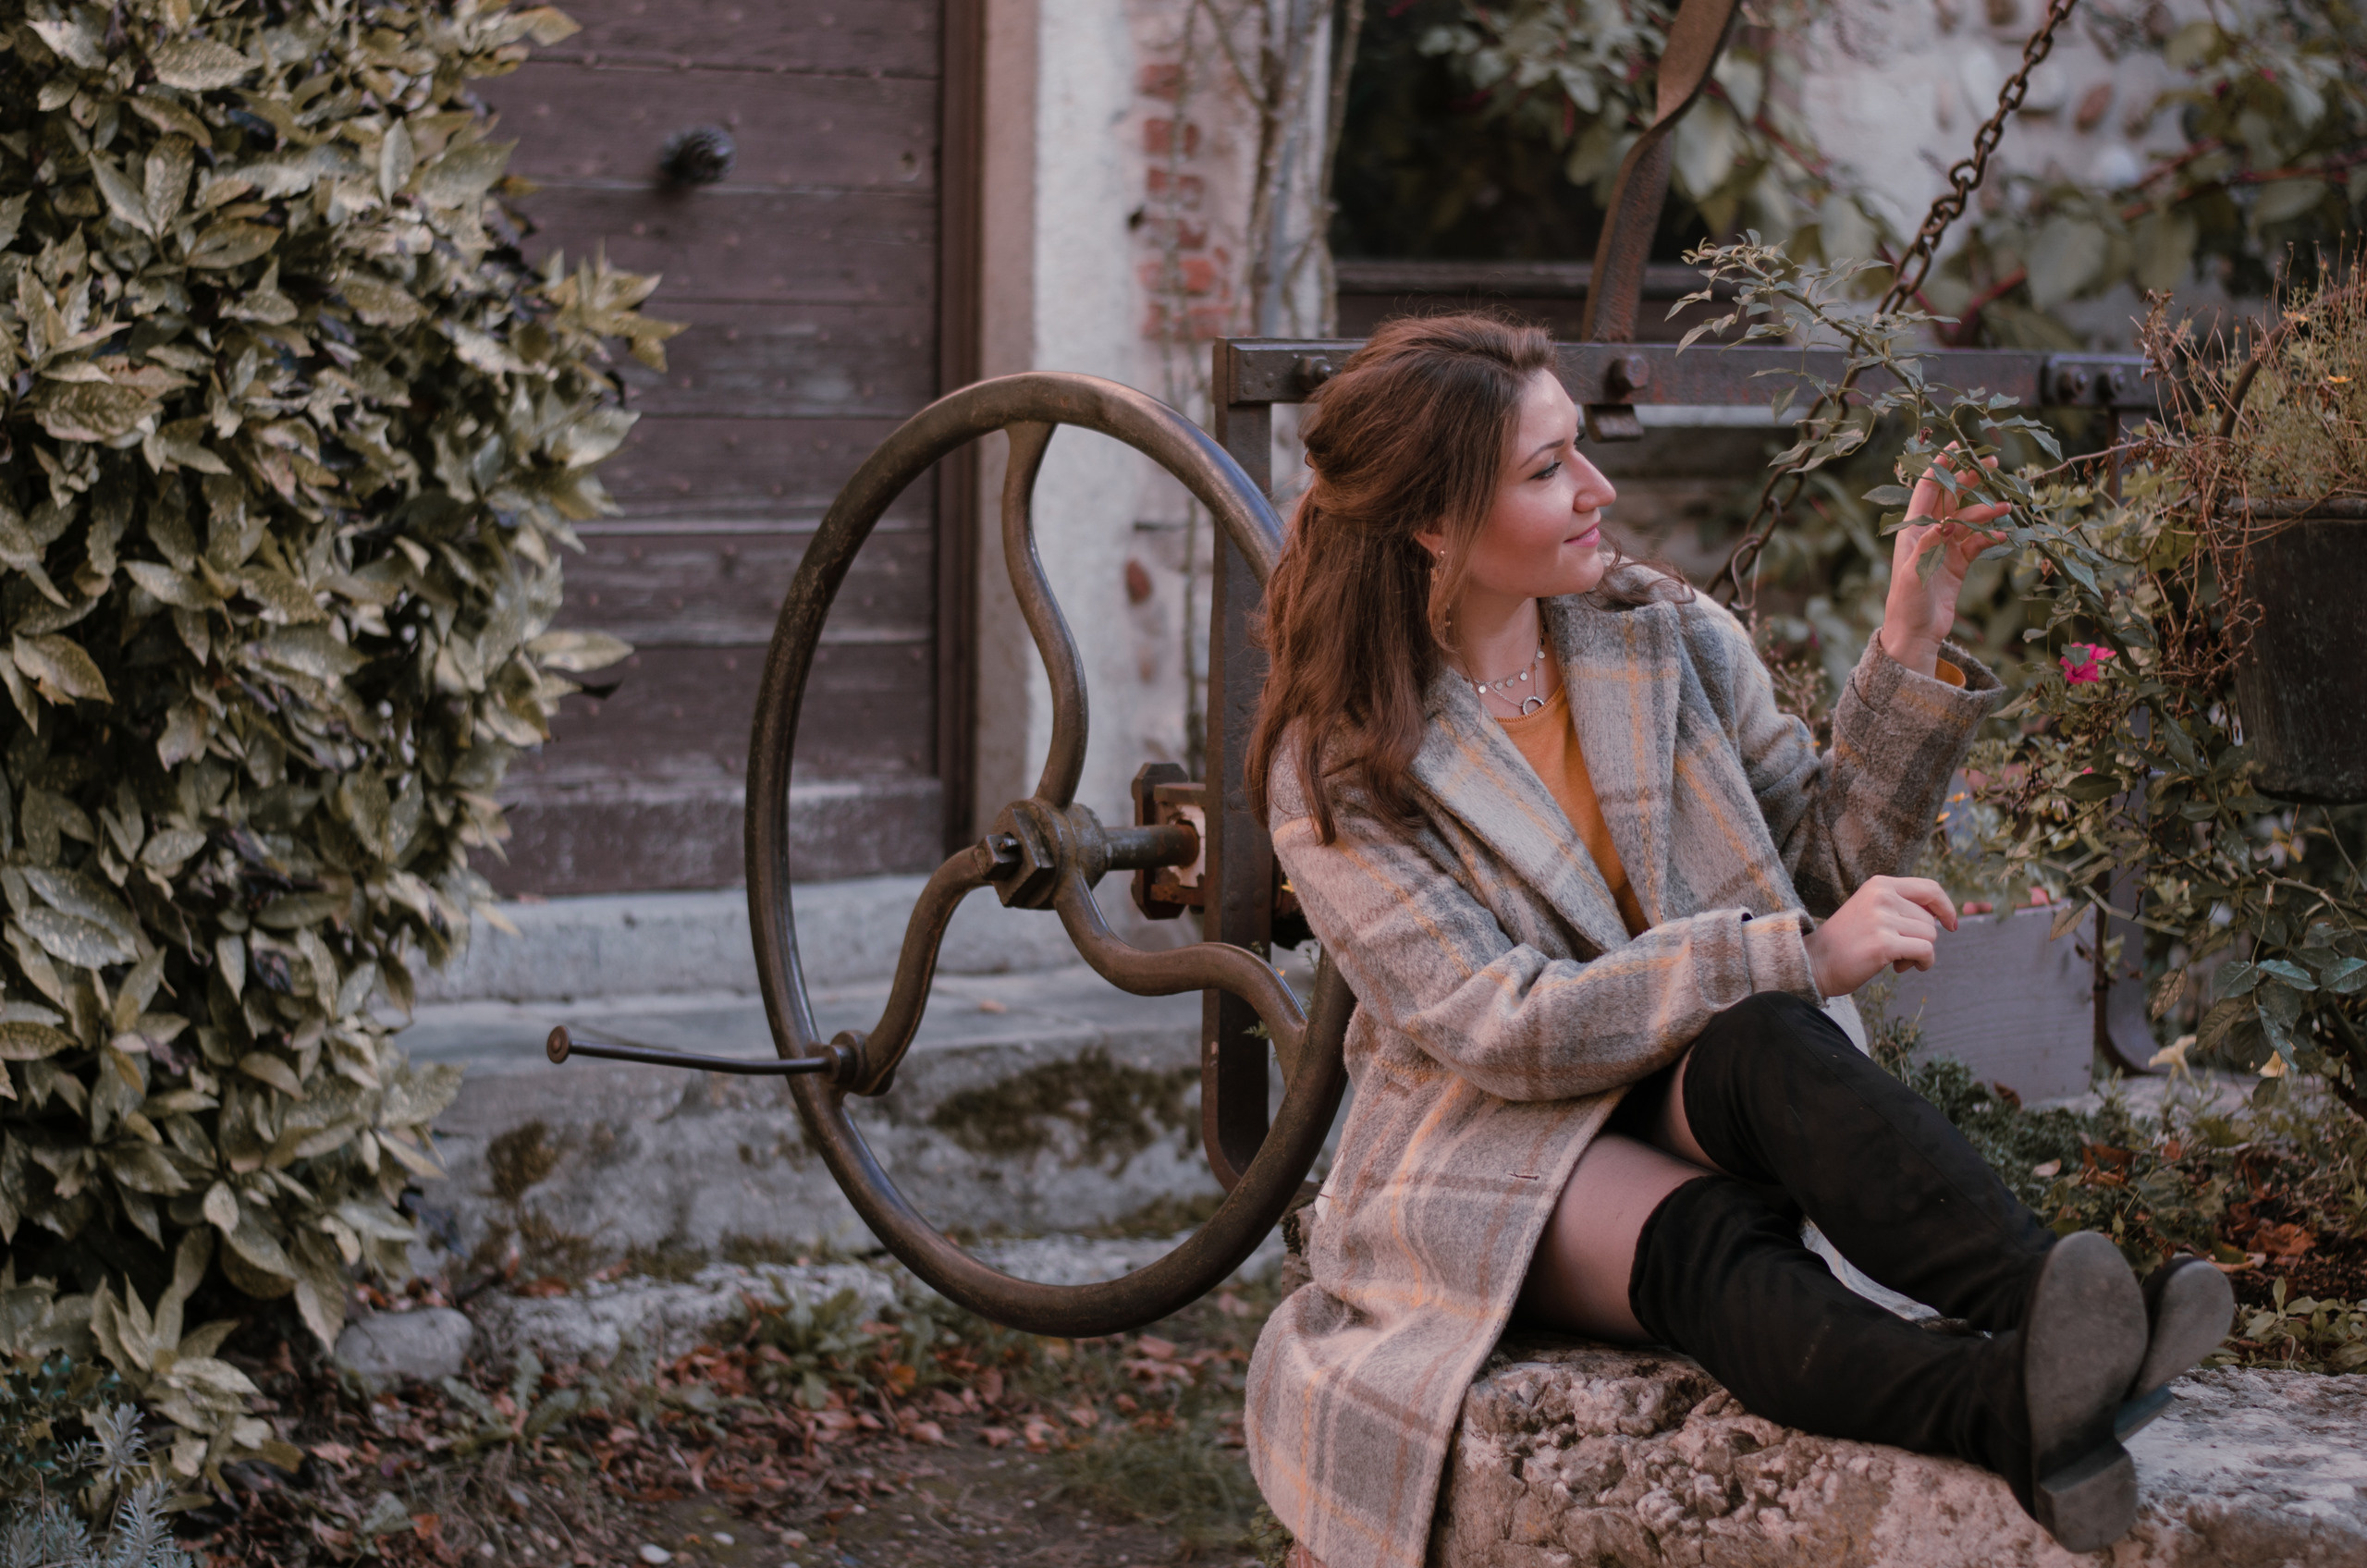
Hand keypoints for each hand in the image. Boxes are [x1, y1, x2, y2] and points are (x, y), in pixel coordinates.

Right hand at [1801, 876, 1958, 996]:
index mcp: (1880, 884)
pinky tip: (1903, 968)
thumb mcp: (1871, 910)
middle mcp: (1882, 897)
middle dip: (1922, 939)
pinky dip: (1923, 963)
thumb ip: (1902, 906)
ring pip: (1930, 936)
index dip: (1946, 907)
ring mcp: (1882, 919)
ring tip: (1896, 959)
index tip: (1951, 924)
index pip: (1930, 888)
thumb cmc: (1847, 940)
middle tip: (1898, 951)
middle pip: (1930, 919)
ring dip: (1919, 953)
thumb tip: (1942, 916)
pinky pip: (1925, 951)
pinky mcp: (1884, 944)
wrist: (1815, 962)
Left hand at [1879, 445, 2012, 676]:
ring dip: (1987, 511)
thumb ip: (1929, 545)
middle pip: (1951, 498)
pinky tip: (2005, 534)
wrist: (1915, 633)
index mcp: (1912, 531)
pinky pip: (1978, 542)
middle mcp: (1928, 534)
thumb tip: (1947, 520)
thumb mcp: (1914, 573)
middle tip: (1993, 464)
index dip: (1941, 467)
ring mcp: (1945, 547)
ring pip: (1969, 519)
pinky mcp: (1959, 563)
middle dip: (1970, 480)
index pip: (1927, 491)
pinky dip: (1991, 536)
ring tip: (2007, 506)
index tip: (1958, 447)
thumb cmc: (1907, 603)